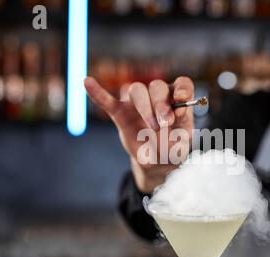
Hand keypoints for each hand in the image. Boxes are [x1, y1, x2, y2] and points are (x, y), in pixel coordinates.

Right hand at [84, 76, 194, 192]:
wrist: (157, 161)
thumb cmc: (172, 147)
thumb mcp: (182, 142)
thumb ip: (180, 128)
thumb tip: (177, 112)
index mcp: (178, 100)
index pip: (182, 84)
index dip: (182, 89)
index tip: (182, 99)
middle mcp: (158, 96)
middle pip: (156, 87)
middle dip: (161, 104)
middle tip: (165, 123)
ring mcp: (138, 104)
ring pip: (137, 90)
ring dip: (145, 107)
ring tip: (153, 127)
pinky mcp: (120, 113)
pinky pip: (108, 101)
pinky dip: (98, 93)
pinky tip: (87, 82)